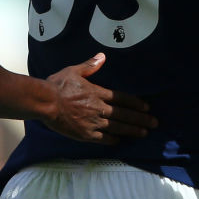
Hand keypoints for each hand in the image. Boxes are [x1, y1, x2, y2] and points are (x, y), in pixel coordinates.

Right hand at [42, 53, 157, 142]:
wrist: (44, 102)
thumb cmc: (57, 85)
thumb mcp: (73, 71)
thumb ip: (89, 66)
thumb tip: (102, 56)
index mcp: (97, 93)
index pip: (122, 98)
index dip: (136, 103)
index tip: (147, 107)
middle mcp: (99, 109)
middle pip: (124, 115)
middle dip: (141, 119)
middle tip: (154, 123)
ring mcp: (93, 123)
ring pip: (117, 128)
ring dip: (132, 130)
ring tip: (144, 133)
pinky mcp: (85, 135)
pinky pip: (103, 139)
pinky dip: (113, 140)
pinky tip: (120, 141)